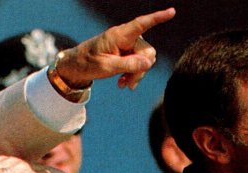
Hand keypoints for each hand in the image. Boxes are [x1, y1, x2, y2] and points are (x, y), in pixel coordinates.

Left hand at [55, 7, 174, 89]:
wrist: (75, 67)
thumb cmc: (87, 63)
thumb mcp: (105, 67)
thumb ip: (128, 64)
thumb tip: (149, 62)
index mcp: (119, 35)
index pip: (141, 24)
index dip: (157, 18)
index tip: (172, 12)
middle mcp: (126, 37)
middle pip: (147, 52)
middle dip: (141, 70)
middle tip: (128, 85)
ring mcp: (127, 45)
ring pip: (145, 60)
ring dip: (136, 74)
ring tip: (122, 84)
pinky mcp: (127, 53)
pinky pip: (139, 63)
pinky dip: (133, 74)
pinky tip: (122, 83)